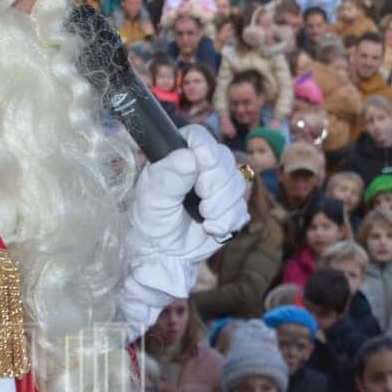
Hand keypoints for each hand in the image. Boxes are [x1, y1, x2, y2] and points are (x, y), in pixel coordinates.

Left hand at [119, 128, 249, 333]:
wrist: (163, 254)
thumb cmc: (150, 221)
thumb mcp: (153, 198)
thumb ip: (169, 176)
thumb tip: (191, 157)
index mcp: (179, 157)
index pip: (199, 136)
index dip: (206, 147)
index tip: (204, 163)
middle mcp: (202, 168)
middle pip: (225, 160)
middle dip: (216, 184)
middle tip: (202, 201)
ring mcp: (218, 187)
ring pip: (238, 184)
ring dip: (222, 206)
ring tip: (204, 220)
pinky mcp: (230, 208)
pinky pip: (241, 207)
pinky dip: (228, 220)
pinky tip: (212, 229)